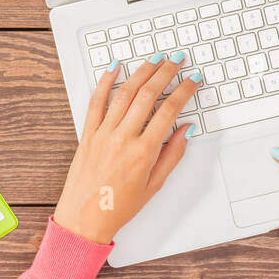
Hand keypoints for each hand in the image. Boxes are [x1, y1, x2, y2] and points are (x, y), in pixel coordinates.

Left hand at [53, 53, 202, 244]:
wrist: (85, 218)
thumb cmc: (119, 206)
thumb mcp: (155, 184)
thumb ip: (173, 154)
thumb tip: (186, 129)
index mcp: (143, 152)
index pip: (170, 110)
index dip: (185, 90)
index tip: (193, 80)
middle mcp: (123, 138)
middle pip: (148, 94)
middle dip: (166, 72)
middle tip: (176, 60)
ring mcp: (103, 133)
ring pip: (125, 93)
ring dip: (141, 72)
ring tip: (154, 59)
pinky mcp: (87, 133)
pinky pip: (96, 101)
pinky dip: (105, 81)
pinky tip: (115, 68)